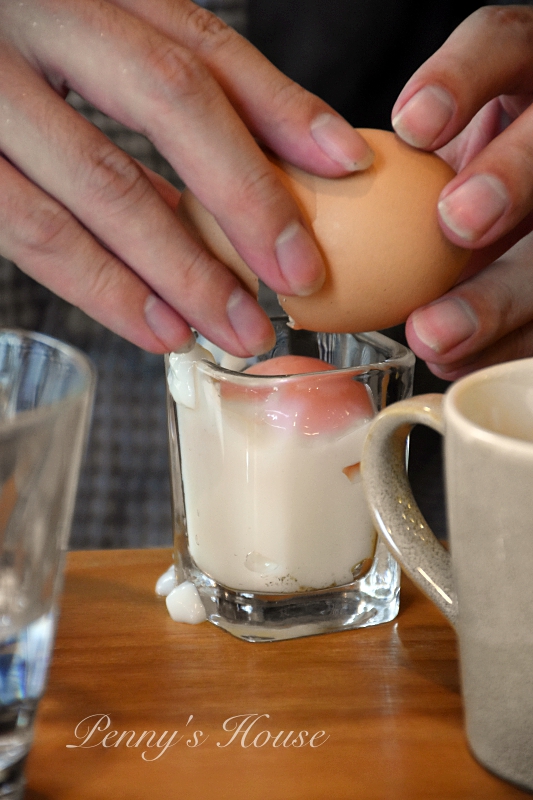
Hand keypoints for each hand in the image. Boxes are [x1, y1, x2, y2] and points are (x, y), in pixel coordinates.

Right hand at [0, 0, 372, 355]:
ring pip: (102, 181)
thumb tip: (271, 171)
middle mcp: (41, 19)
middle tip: (298, 277)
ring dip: (183, 269)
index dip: (282, 106)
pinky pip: (33, 232)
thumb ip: (164, 98)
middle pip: (168, 99)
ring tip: (238, 328)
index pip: (202, 44)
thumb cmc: (13, 60)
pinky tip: (159, 326)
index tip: (346, 165)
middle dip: (246, 197)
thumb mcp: (92, 52)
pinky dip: (105, 288)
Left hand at [390, 5, 532, 378]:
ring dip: (499, 296)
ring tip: (434, 333)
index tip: (412, 125)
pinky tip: (450, 359)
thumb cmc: (430, 173)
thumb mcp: (413, 155)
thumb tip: (281, 215)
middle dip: (512, 179)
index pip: (501, 49)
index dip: (465, 80)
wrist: (497, 199)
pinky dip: (497, 342)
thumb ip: (374, 160)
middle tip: (456, 221)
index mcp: (514, 81)